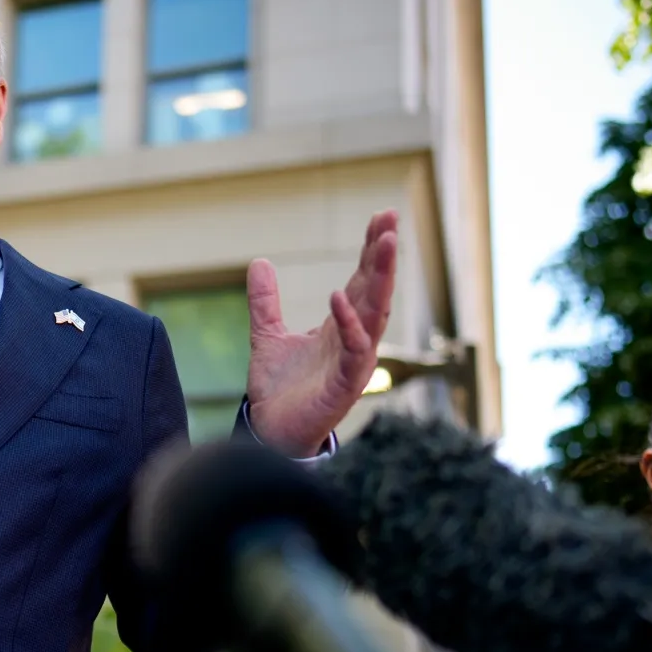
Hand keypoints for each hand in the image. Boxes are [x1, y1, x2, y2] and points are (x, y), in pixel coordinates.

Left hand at [244, 210, 398, 456]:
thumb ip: (265, 302)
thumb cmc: (279, 390)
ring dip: (381, 280)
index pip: (361, 281)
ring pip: (374, 315)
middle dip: (384, 256)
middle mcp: (353, 341)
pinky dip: (350, 324)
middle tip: (391, 220)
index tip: (381, 218)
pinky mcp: (346, 385)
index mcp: (340, 327)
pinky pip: (354, 350)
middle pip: (375, 291)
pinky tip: (340, 297)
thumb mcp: (267, 336)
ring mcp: (354, 362)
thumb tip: (259, 262)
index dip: (371, 251)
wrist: (270, 433)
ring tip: (385, 244)